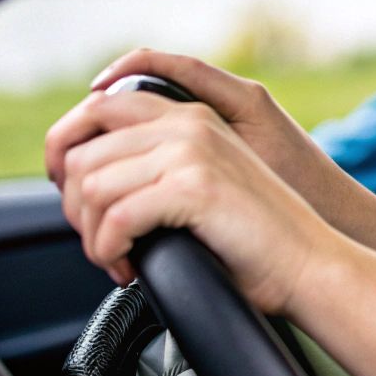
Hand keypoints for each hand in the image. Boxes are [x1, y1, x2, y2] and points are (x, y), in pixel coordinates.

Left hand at [48, 89, 345, 313]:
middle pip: (82, 152)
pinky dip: (109, 250)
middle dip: (74, 207)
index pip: (97, 109)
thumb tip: (89, 181)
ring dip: (91, 235)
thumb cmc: (257, 239)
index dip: (66, 152)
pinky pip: (116, 217)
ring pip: (91, 185)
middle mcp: (189, 124)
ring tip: (117, 258)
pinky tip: (129, 267)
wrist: (308, 263)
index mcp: (191, 116)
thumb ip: (160, 163)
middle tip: (101, 241)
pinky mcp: (195, 187)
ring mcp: (193, 151)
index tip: (72, 195)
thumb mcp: (204, 182)